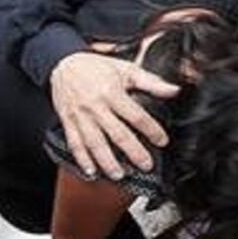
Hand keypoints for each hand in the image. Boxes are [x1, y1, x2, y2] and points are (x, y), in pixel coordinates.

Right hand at [50, 52, 179, 179]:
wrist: (63, 63)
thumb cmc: (96, 67)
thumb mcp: (126, 69)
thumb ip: (151, 82)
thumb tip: (174, 90)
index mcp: (112, 92)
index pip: (136, 115)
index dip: (151, 130)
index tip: (162, 141)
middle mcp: (96, 106)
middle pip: (117, 133)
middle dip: (133, 152)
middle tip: (146, 165)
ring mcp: (81, 116)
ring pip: (95, 143)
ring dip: (107, 161)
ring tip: (119, 175)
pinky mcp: (68, 122)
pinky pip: (75, 143)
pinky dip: (82, 159)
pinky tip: (91, 171)